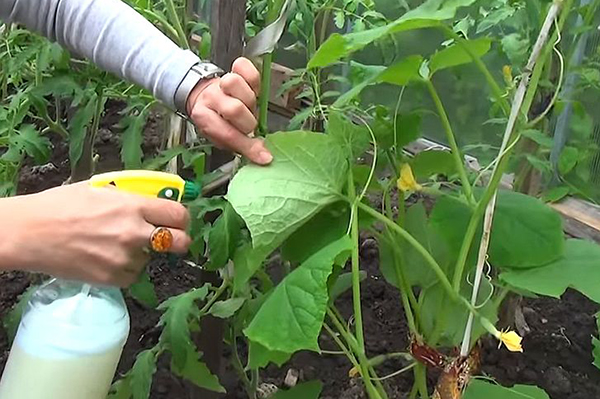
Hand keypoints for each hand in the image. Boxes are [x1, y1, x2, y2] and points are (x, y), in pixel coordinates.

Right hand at [0, 182, 190, 286]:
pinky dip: (125, 270)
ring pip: (152, 259)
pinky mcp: (112, 278)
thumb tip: (155, 198)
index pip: (179, 214)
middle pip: (180, 242)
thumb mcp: (100, 189)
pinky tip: (106, 258)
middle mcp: (134, 232)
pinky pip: (133, 275)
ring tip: (116, 246)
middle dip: (179, 240)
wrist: (28, 233)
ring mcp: (124, 257)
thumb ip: (131, 196)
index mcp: (133, 205)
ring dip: (142, 254)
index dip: (182, 218)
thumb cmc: (59, 206)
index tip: (178, 220)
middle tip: (169, 239)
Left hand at [186, 57, 272, 164]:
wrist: (205, 96)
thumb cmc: (217, 120)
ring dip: (248, 99)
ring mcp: (220, 81)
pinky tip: (252, 87)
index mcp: (204, 118)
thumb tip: (264, 156)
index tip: (264, 156)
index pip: (228, 134)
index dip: (248, 146)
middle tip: (247, 126)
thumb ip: (240, 145)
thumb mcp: (222, 138)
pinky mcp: (232, 68)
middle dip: (248, 123)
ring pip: (235, 84)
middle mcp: (210, 98)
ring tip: (248, 106)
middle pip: (235, 109)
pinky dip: (251, 75)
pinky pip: (244, 66)